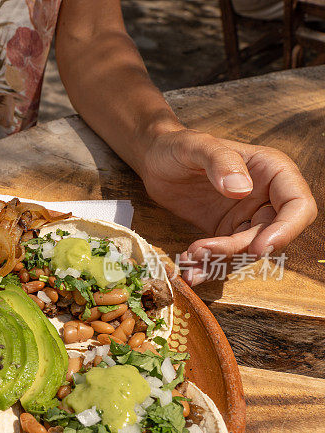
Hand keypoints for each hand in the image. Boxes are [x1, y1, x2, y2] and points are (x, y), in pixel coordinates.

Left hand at [139, 128, 316, 285]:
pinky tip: (188, 267)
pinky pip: (224, 255)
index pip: (298, 205)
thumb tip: (241, 188)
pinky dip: (208, 265)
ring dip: (220, 261)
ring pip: (246, 250)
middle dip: (238, 249)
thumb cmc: (178, 145)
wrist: (154, 159)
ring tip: (189, 259)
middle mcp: (265, 196)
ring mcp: (245, 216)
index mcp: (272, 171)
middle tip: (201, 250)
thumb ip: (220, 160)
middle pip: (269, 235)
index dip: (285, 231)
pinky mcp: (224, 231)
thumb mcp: (196, 145)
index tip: (257, 248)